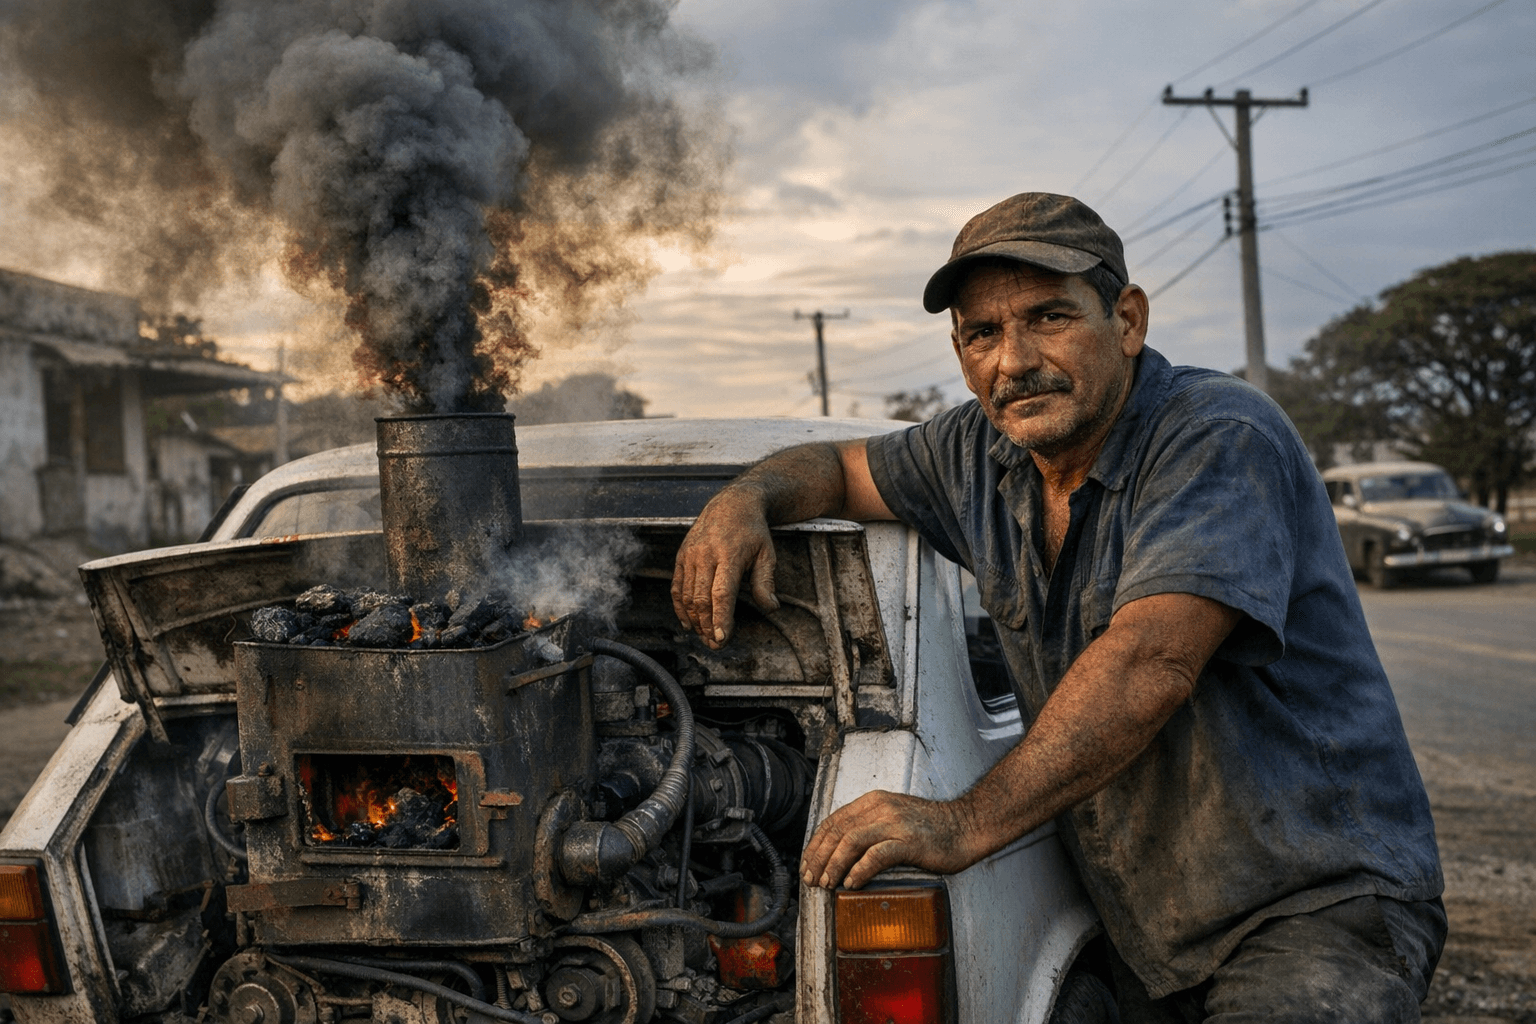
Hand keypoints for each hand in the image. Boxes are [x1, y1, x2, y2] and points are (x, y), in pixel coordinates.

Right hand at [671, 488, 780, 648]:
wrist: (732, 504)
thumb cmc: (752, 531)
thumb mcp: (767, 554)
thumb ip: (765, 583)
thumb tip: (771, 608)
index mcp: (729, 555)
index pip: (721, 594)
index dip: (720, 619)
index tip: (722, 638)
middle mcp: (706, 555)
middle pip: (701, 599)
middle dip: (707, 627)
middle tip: (716, 645)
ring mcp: (690, 556)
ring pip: (687, 596)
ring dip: (695, 621)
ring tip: (705, 637)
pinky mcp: (681, 557)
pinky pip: (676, 587)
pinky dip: (680, 608)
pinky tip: (688, 623)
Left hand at [800, 790, 982, 889]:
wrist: (967, 826)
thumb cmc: (931, 829)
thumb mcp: (894, 818)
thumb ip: (869, 828)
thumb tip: (840, 852)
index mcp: (874, 801)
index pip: (833, 821)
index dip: (815, 844)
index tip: (807, 864)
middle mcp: (881, 808)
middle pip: (837, 831)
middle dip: (819, 857)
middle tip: (811, 879)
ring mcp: (895, 823)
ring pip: (851, 841)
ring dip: (834, 864)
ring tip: (827, 883)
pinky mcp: (909, 841)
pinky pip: (876, 855)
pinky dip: (859, 870)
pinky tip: (852, 883)